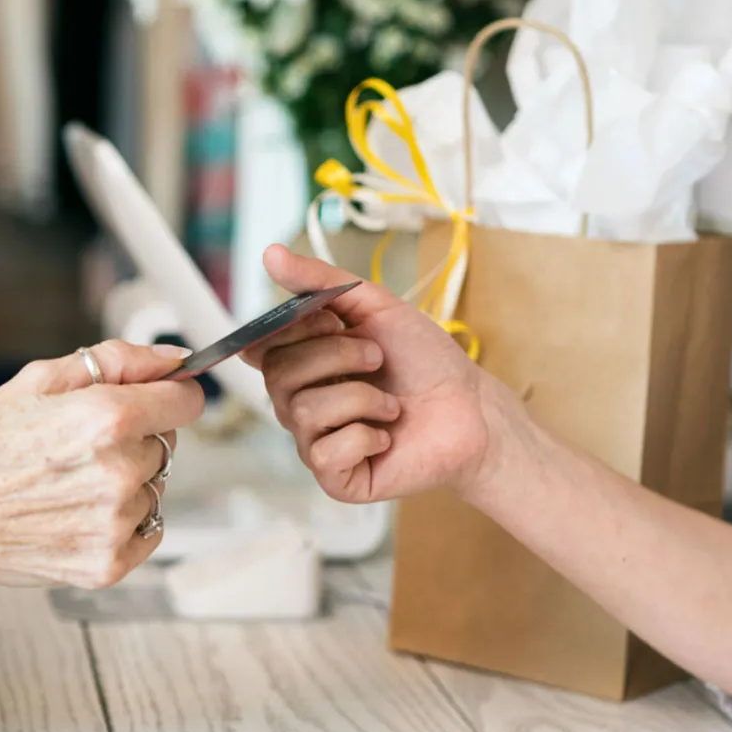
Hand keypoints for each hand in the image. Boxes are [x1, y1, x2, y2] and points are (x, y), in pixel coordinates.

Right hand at [0, 341, 203, 587]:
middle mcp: (119, 472)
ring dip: (127, 482)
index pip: (187, 401)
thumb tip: (173, 360)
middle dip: (136, 438)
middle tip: (80, 445)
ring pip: (154, 487)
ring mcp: (116, 522)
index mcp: (109, 418)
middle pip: (168, 444)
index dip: (170, 395)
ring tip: (70, 482)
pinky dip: (123, 521)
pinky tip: (78, 511)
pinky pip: (148, 530)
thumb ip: (119, 361)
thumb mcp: (42, 380)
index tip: (155, 401)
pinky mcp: (109, 563)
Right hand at [243, 245, 494, 503]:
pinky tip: (386, 436)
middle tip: (377, 359)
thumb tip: (270, 252)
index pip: (260, 346)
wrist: (471, 406)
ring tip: (390, 402)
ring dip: (361, 397)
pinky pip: (325, 453)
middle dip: (338, 357)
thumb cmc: (423, 359)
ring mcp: (314, 443)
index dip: (296, 330)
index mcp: (300, 364)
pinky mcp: (335, 478)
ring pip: (303, 413)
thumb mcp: (372, 306)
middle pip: (279, 375)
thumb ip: (319, 281)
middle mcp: (298, 404)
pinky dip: (366, 436)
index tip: (335, 322)